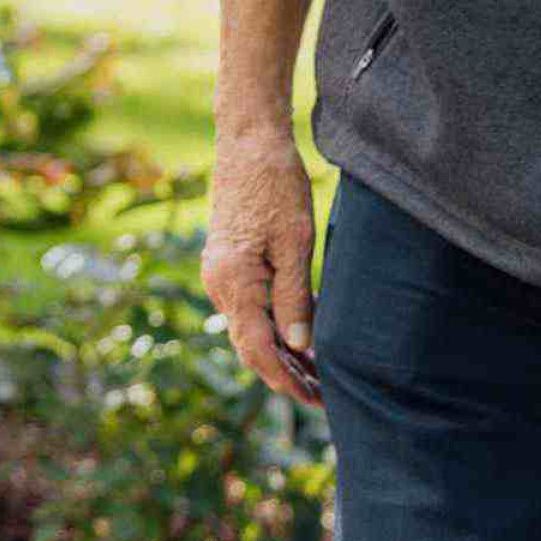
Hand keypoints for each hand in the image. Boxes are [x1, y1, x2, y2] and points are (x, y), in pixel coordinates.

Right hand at [201, 126, 320, 408]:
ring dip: (279, 355)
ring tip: (316, 374)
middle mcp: (218, 283)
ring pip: (248, 330)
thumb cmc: (276, 185)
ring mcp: (218, 274)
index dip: (286, 380)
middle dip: (285, 374)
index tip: (315, 399)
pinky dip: (271, 329)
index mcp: (233, 281)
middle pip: (250, 346)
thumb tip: (300, 348)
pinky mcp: (227, 263)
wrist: (249, 141)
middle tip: (323, 396)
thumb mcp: (295, 243)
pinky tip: (299, 336)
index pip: (258, 349)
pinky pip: (247, 309)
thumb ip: (295, 298)